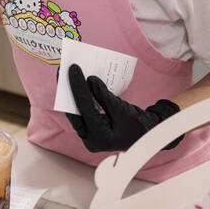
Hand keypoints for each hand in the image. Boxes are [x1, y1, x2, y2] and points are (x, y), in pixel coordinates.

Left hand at [65, 64, 182, 152]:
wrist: (146, 137)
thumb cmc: (139, 126)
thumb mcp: (123, 110)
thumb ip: (105, 96)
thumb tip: (90, 80)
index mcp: (100, 137)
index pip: (84, 108)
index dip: (78, 87)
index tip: (73, 68)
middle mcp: (90, 140)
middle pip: (74, 112)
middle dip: (67, 91)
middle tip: (63, 71)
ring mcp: (89, 137)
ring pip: (75, 113)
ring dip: (71, 95)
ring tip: (66, 76)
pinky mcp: (90, 131)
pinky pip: (81, 114)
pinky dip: (79, 100)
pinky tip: (77, 86)